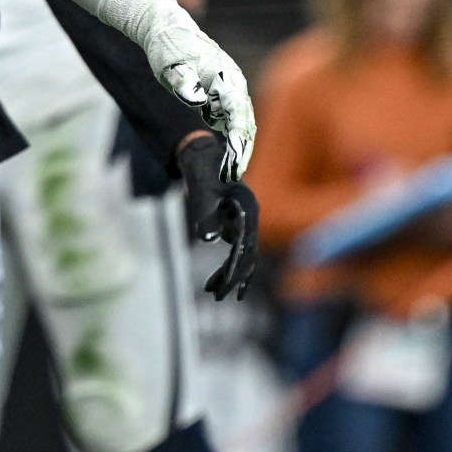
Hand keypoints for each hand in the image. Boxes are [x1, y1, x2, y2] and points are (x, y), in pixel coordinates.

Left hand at [147, 21, 255, 175]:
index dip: (238, 138)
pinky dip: (230, 142)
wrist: (165, 30)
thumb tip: (198, 100)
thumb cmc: (168, 47)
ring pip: (239, 125)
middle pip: (244, 122)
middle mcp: (233, 85)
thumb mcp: (170, 64)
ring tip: (228, 174)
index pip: (238, 112)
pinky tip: (225, 161)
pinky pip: (229, 123)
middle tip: (231, 175)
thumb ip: (184, 81)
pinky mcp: (219, 98)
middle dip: (240, 151)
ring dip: (236, 150)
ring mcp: (228, 92)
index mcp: (226, 77)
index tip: (235, 159)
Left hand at [178, 132, 258, 298]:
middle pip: (248, 254)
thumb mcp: (201, 189)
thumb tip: (208, 239)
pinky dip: (227, 267)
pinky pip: (237, 252)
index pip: (245, 244)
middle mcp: (251, 216)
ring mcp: (246, 222)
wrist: (202, 154)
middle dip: (234, 278)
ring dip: (230, 276)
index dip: (236, 266)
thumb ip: (205, 212)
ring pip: (243, 256)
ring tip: (214, 294)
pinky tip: (216, 283)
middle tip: (218, 297)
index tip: (227, 284)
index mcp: (247, 207)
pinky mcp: (237, 225)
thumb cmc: (202, 169)